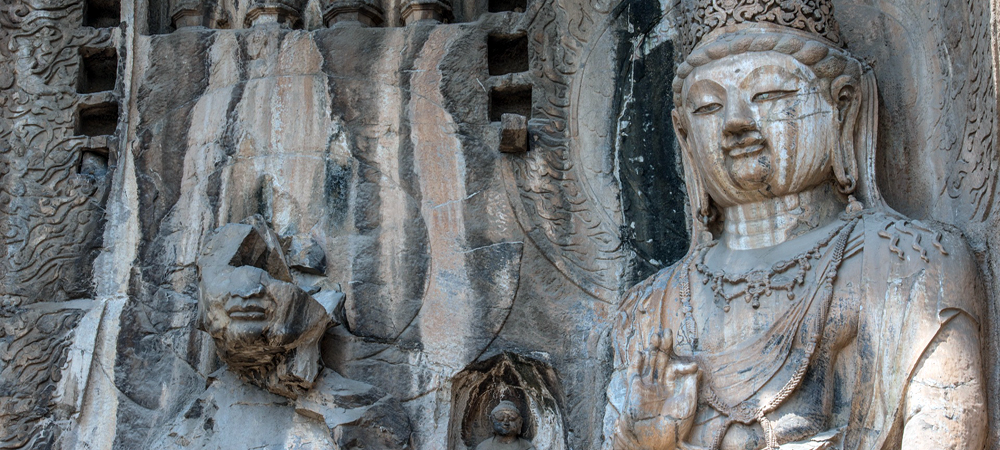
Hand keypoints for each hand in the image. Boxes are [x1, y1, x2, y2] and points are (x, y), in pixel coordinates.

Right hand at [612, 329, 699, 449]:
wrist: (654, 442)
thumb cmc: (674, 427)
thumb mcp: (688, 405)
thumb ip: (692, 387)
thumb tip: (699, 369)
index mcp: (673, 387)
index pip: (677, 369)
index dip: (684, 366)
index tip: (693, 367)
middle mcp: (659, 383)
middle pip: (661, 360)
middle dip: (664, 346)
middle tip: (667, 331)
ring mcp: (646, 385)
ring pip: (649, 362)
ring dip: (651, 349)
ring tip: (656, 336)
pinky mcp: (635, 389)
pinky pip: (635, 373)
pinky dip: (637, 362)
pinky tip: (641, 353)